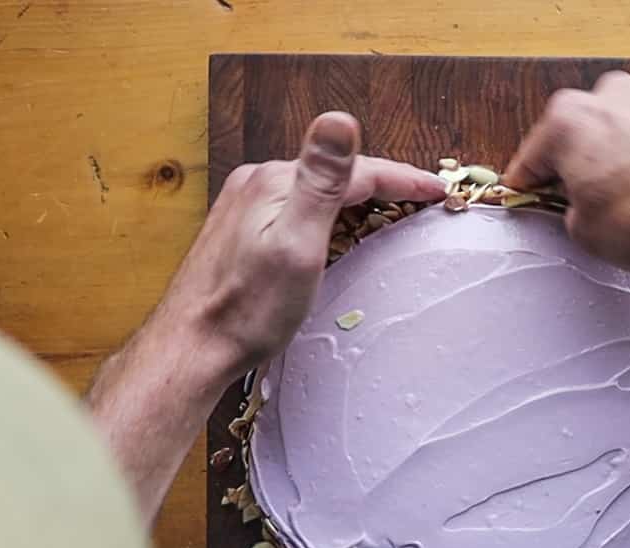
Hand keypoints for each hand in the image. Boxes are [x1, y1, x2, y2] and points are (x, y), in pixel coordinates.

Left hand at [87, 111, 444, 523]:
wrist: (191, 347)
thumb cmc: (247, 309)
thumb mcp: (296, 245)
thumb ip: (319, 181)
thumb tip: (339, 118)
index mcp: (275, 182)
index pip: (354, 169)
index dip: (401, 178)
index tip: (438, 190)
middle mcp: (257, 184)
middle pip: (334, 176)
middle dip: (381, 186)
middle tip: (420, 202)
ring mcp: (244, 208)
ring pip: (315, 193)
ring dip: (354, 201)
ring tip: (389, 214)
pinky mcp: (239, 232)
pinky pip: (296, 211)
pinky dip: (328, 217)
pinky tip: (336, 234)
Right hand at [505, 72, 629, 321]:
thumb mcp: (583, 233)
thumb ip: (571, 213)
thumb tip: (581, 211)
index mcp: (569, 118)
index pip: (531, 158)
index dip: (526, 188)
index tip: (524, 200)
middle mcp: (612, 97)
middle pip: (578, 139)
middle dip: (577, 173)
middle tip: (579, 212)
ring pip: (620, 138)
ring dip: (616, 168)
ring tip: (626, 214)